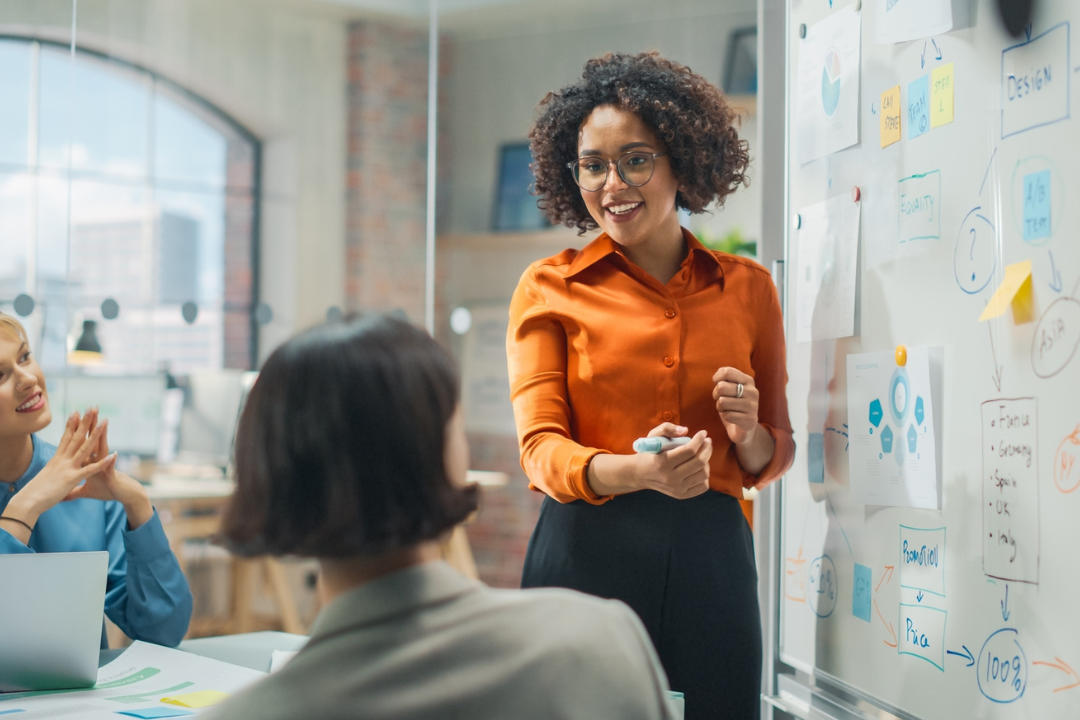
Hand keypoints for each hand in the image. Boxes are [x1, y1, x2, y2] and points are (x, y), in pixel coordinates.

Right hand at [7, 409, 115, 526]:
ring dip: (96, 434)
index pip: (66, 438)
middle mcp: (62, 460)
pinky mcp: (72, 478)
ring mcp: (67, 468)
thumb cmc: (35, 492)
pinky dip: (102, 463)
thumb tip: (51, 471)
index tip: (76, 412)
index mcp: (57, 459)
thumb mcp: (46, 478)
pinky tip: (113, 455)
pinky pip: (90, 469)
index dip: (71, 425)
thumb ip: (52, 473)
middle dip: (85, 422)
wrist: (27, 501)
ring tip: (105, 421)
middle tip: (93, 407)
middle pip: (76, 437)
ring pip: (85, 448)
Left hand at [67, 414, 152, 528]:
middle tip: (91, 409)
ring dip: (103, 437)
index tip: (74, 415)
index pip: (83, 442)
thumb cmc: (107, 491)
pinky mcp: (111, 476)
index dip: (78, 430)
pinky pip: (110, 468)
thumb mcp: (87, 491)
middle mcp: (98, 460)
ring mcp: (106, 466)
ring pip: (103, 449)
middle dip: (91, 425)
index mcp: (90, 462)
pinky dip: (111, 462)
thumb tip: (62, 495)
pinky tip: (114, 455)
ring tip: (104, 422)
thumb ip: (74, 491)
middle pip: (93, 440)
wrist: (124, 496)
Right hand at [632, 423, 712, 499]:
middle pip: (699, 462)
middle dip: (707, 448)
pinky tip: (699, 468)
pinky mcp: (681, 495)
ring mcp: (677, 488)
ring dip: (706, 461)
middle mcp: (670, 478)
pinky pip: (703, 486)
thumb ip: (667, 428)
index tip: (703, 433)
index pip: (689, 450)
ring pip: (703, 474)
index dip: (699, 439)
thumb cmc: (649, 453)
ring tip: (702, 454)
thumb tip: (685, 430)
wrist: (640, 474)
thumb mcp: (652, 436)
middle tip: (707, 442)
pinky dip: (704, 475)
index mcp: (662, 462)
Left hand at [712, 367, 759, 445]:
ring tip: (726, 409)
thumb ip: (725, 379)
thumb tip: (716, 377)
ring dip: (720, 407)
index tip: (717, 384)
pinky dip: (725, 417)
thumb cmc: (733, 405)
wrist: (744, 428)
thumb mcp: (730, 388)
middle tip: (721, 400)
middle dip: (716, 394)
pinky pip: (727, 415)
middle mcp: (753, 391)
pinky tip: (732, 418)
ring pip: (722, 402)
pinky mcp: (750, 420)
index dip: (717, 378)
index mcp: (748, 380)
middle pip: (721, 387)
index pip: (727, 372)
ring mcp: (753, 406)